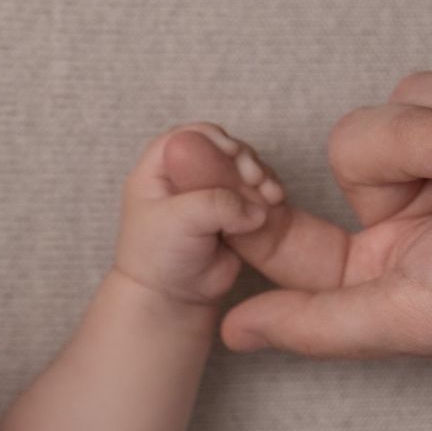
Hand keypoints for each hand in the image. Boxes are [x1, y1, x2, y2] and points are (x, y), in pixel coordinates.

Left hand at [112, 123, 287, 308]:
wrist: (171, 295)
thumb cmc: (158, 257)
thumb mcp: (178, 222)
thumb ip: (215, 203)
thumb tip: (256, 207)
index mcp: (157, 169)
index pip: (188, 135)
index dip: (214, 140)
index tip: (232, 156)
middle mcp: (185, 174)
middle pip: (222, 147)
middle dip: (244, 159)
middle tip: (254, 179)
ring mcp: (211, 191)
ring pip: (243, 167)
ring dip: (260, 177)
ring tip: (269, 197)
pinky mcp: (233, 209)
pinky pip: (256, 190)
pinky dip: (267, 193)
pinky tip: (273, 203)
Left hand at [177, 40, 431, 360]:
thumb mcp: (423, 317)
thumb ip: (323, 324)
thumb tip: (230, 333)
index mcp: (377, 266)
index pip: (280, 228)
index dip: (233, 196)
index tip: (183, 161)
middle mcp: (405, 203)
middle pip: (352, 139)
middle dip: (425, 145)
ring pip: (410, 94)